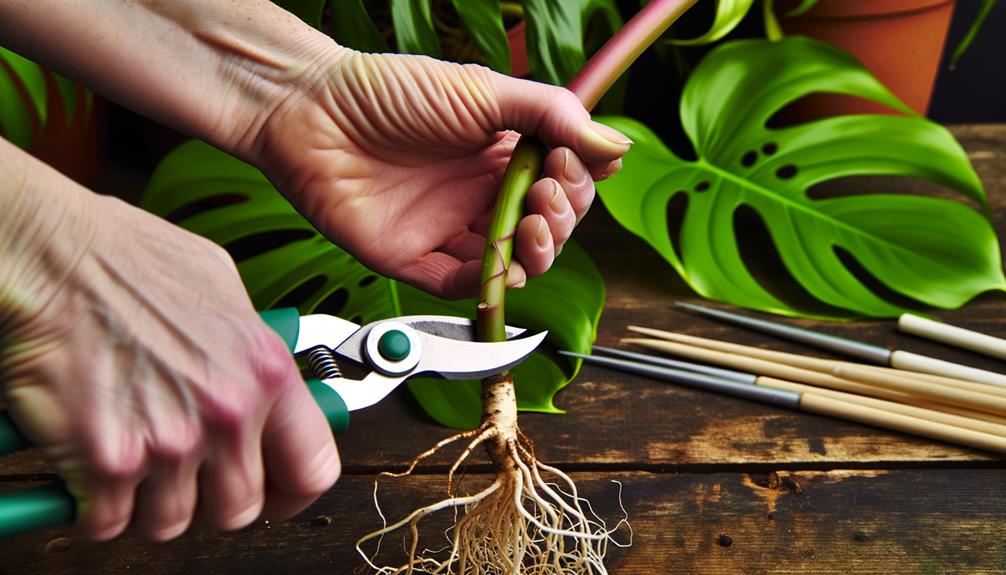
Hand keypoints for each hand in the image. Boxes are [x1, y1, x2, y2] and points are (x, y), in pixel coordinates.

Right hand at [0, 161, 339, 540]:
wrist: (49, 253)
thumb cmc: (125, 257)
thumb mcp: (221, 286)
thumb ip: (250, 348)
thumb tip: (262, 379)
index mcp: (265, 371)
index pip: (313, 469)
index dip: (292, 491)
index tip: (275, 491)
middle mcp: (228, 412)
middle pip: (239, 509)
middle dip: (211, 500)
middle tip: (186, 476)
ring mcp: (170, 442)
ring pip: (173, 523)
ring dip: (152, 504)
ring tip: (135, 462)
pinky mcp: (107, 462)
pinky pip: (111, 523)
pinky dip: (97, 508)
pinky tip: (93, 467)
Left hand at [251, 48, 631, 298]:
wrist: (310, 111)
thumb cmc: (390, 90)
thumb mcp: (484, 90)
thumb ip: (552, 115)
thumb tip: (617, 147)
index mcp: (502, 153)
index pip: (562, 184)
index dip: (578, 183)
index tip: (572, 164)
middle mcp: (480, 194)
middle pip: (547, 227)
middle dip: (563, 217)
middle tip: (549, 193)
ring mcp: (449, 229)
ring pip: (514, 262)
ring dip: (538, 253)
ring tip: (533, 224)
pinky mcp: (415, 260)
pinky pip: (463, 286)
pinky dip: (491, 283)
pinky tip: (504, 262)